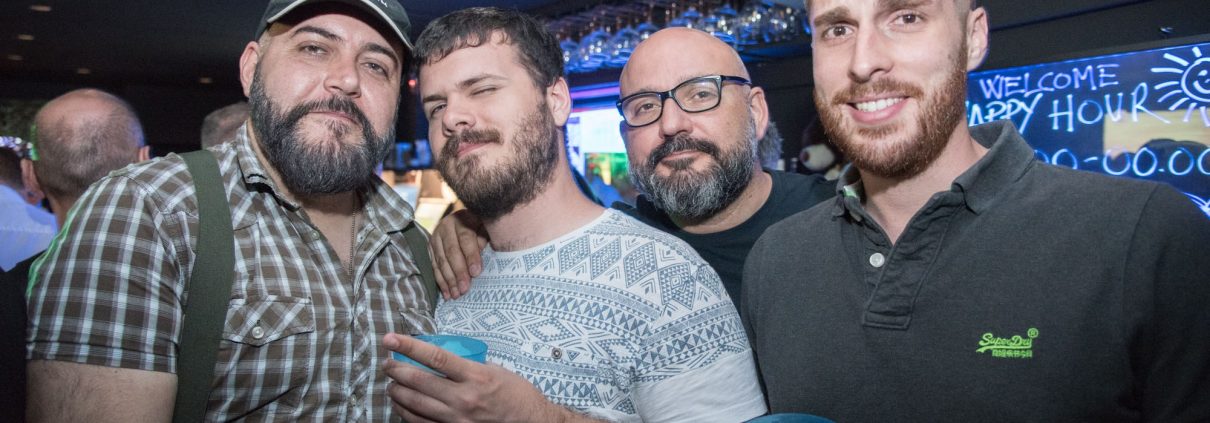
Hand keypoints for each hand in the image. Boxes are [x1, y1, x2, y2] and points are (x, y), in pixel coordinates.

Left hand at [382, 333, 585, 422]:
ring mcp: (457, 419)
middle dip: (396, 370)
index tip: (391, 339)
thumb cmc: (516, 395)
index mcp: (476, 376)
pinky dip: (406, 413)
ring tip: (391, 383)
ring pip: (415, 404)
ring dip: (397, 392)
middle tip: (387, 362)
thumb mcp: (495, 371)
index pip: (435, 358)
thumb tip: (441, 361)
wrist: (531, 422)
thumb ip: (468, 367)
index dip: (409, 346)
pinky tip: (401, 405)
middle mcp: (464, 398)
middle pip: (419, 381)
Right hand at [430, 209, 487, 299]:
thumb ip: (486, 239)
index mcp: (462, 218)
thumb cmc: (482, 227)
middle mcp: (446, 226)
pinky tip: (447, 293)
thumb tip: (486, 254)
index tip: (476, 272)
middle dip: (458, 272)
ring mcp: (435, 237)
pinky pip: (434, 266)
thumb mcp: (487, 228)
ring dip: (449, 280)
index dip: (471, 256)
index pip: (465, 238)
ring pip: (441, 261)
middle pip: (451, 251)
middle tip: (464, 288)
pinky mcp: (430, 248)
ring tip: (456, 294)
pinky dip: (441, 281)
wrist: (466, 221)